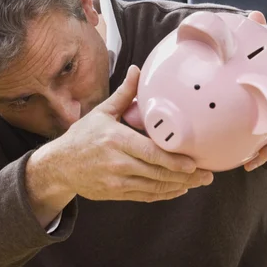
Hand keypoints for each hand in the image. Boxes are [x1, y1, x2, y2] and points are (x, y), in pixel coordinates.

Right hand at [27, 65, 213, 210]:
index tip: (194, 162)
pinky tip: (178, 189)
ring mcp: (116, 181)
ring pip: (154, 188)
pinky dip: (164, 194)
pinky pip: (145, 196)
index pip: (151, 154)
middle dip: (185, 176)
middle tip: (207, 174)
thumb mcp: (101, 112)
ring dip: (179, 186)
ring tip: (198, 182)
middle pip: (157, 173)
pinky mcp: (116, 194)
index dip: (174, 161)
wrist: (59, 166)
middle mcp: (117, 163)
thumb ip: (124, 94)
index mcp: (116, 140)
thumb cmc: (82, 137)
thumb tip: (137, 70)